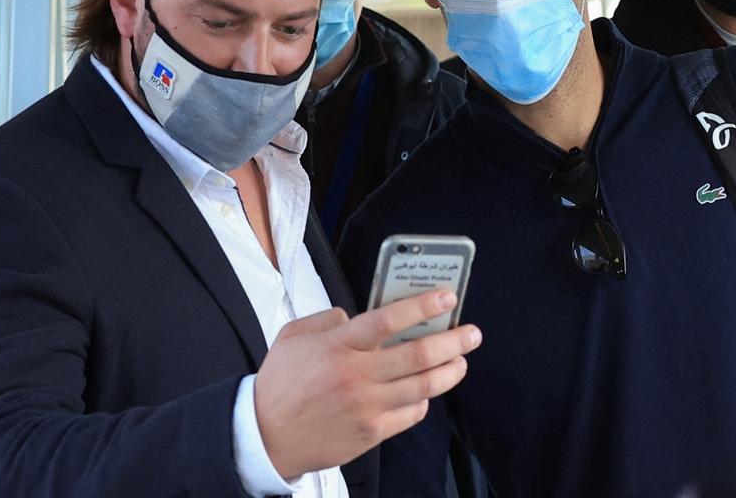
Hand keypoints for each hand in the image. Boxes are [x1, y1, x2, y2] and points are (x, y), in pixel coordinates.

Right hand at [254, 290, 481, 478]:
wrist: (264, 437)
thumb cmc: (280, 385)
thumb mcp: (293, 337)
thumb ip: (327, 319)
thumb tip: (356, 316)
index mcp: (338, 346)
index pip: (389, 320)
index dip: (423, 306)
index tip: (446, 297)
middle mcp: (356, 376)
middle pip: (418, 355)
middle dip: (453, 341)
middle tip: (471, 333)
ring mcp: (366, 406)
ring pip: (423, 387)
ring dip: (450, 371)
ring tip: (461, 361)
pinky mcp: (371, 432)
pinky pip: (411, 414)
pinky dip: (425, 401)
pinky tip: (428, 392)